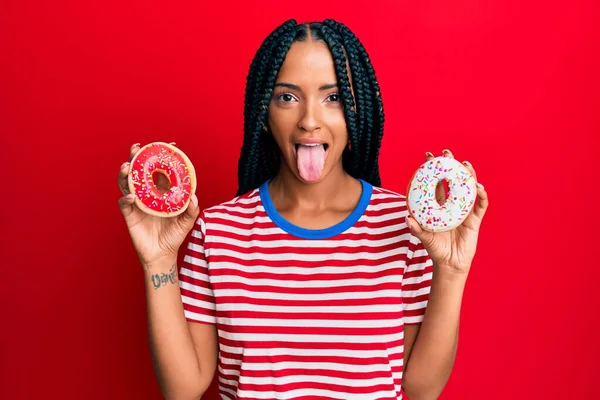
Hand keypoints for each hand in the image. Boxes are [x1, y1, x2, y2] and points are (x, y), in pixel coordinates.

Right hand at [117, 143, 199, 268]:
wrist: (162, 254)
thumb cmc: (174, 236)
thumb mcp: (187, 222)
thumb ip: (192, 210)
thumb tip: (193, 197)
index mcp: (161, 191)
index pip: (159, 170)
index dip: (160, 157)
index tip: (166, 146)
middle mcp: (147, 193)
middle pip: (138, 171)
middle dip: (136, 157)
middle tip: (137, 147)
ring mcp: (137, 203)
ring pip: (126, 183)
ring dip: (125, 174)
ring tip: (127, 166)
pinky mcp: (129, 214)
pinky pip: (124, 203)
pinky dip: (126, 198)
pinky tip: (132, 197)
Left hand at [405, 149, 488, 274]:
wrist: (450, 264)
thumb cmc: (435, 249)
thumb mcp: (424, 237)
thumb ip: (416, 229)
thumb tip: (407, 219)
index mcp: (438, 206)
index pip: (436, 183)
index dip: (433, 170)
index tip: (429, 156)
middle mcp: (452, 205)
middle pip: (453, 181)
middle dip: (451, 166)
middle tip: (447, 153)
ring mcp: (465, 211)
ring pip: (468, 188)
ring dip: (468, 175)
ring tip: (465, 164)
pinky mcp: (475, 220)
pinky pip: (480, 205)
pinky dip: (480, 195)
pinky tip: (478, 187)